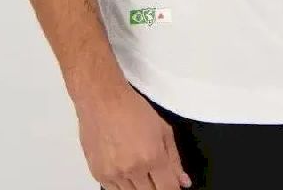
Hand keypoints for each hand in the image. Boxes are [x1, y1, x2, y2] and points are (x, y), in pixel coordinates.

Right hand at [75, 81, 191, 189]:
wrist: (102, 100)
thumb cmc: (131, 108)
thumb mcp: (163, 129)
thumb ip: (175, 159)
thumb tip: (183, 181)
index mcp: (152, 157)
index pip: (168, 189)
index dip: (173, 188)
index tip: (173, 185)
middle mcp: (133, 169)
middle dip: (157, 186)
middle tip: (155, 174)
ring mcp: (114, 174)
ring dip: (139, 186)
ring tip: (139, 168)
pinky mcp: (99, 175)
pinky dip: (122, 185)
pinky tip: (125, 170)